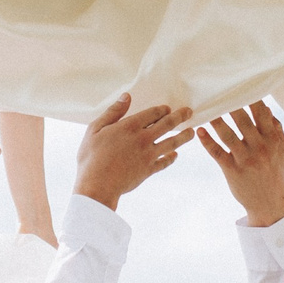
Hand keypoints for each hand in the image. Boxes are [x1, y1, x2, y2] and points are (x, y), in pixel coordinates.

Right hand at [72, 95, 190, 210]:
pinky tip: (175, 155)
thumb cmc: (91, 157)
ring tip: (192, 132)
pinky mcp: (149, 170)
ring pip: (172, 143)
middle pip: (167, 125)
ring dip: (183, 136)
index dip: (162, 109)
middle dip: (180, 117)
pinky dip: (171, 158)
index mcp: (130, 126)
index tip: (168, 108)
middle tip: (189, 112)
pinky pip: (165, 162)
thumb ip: (113, 112)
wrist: (98, 186)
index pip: (153, 113)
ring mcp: (148, 155)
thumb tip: (126, 96)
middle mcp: (144, 139)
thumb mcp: (95, 129)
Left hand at [197, 101, 283, 227]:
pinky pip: (217, 153)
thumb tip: (266, 108)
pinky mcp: (233, 171)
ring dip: (216, 120)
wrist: (270, 203)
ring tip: (204, 108)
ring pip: (228, 135)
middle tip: (216, 90)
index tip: (238, 84)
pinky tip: (199, 132)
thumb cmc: (275, 173)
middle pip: (243, 120)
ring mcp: (246, 159)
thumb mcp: (282, 150)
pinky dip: (207, 142)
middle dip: (230, 104)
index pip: (261, 113)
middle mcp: (260, 147)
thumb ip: (276, 129)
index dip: (250, 97)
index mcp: (273, 139)